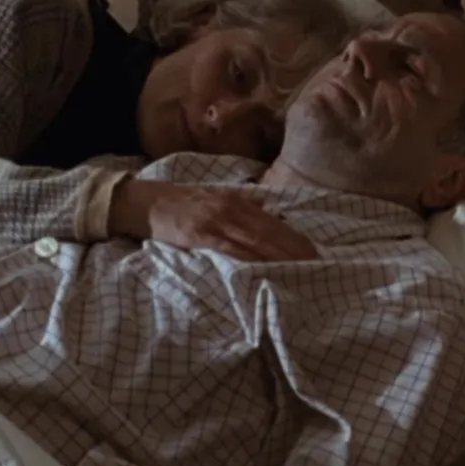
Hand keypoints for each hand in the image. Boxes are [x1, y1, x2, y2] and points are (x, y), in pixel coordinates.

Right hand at [111, 180, 318, 261]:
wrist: (146, 202)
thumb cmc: (180, 202)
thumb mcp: (214, 196)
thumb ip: (241, 200)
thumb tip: (267, 205)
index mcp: (237, 201)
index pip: (274, 222)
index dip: (295, 237)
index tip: (315, 251)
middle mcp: (232, 209)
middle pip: (271, 232)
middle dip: (295, 249)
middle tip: (318, 265)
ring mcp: (217, 222)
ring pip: (256, 241)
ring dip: (279, 256)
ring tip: (300, 269)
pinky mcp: (201, 235)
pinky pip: (231, 249)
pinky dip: (250, 259)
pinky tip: (265, 269)